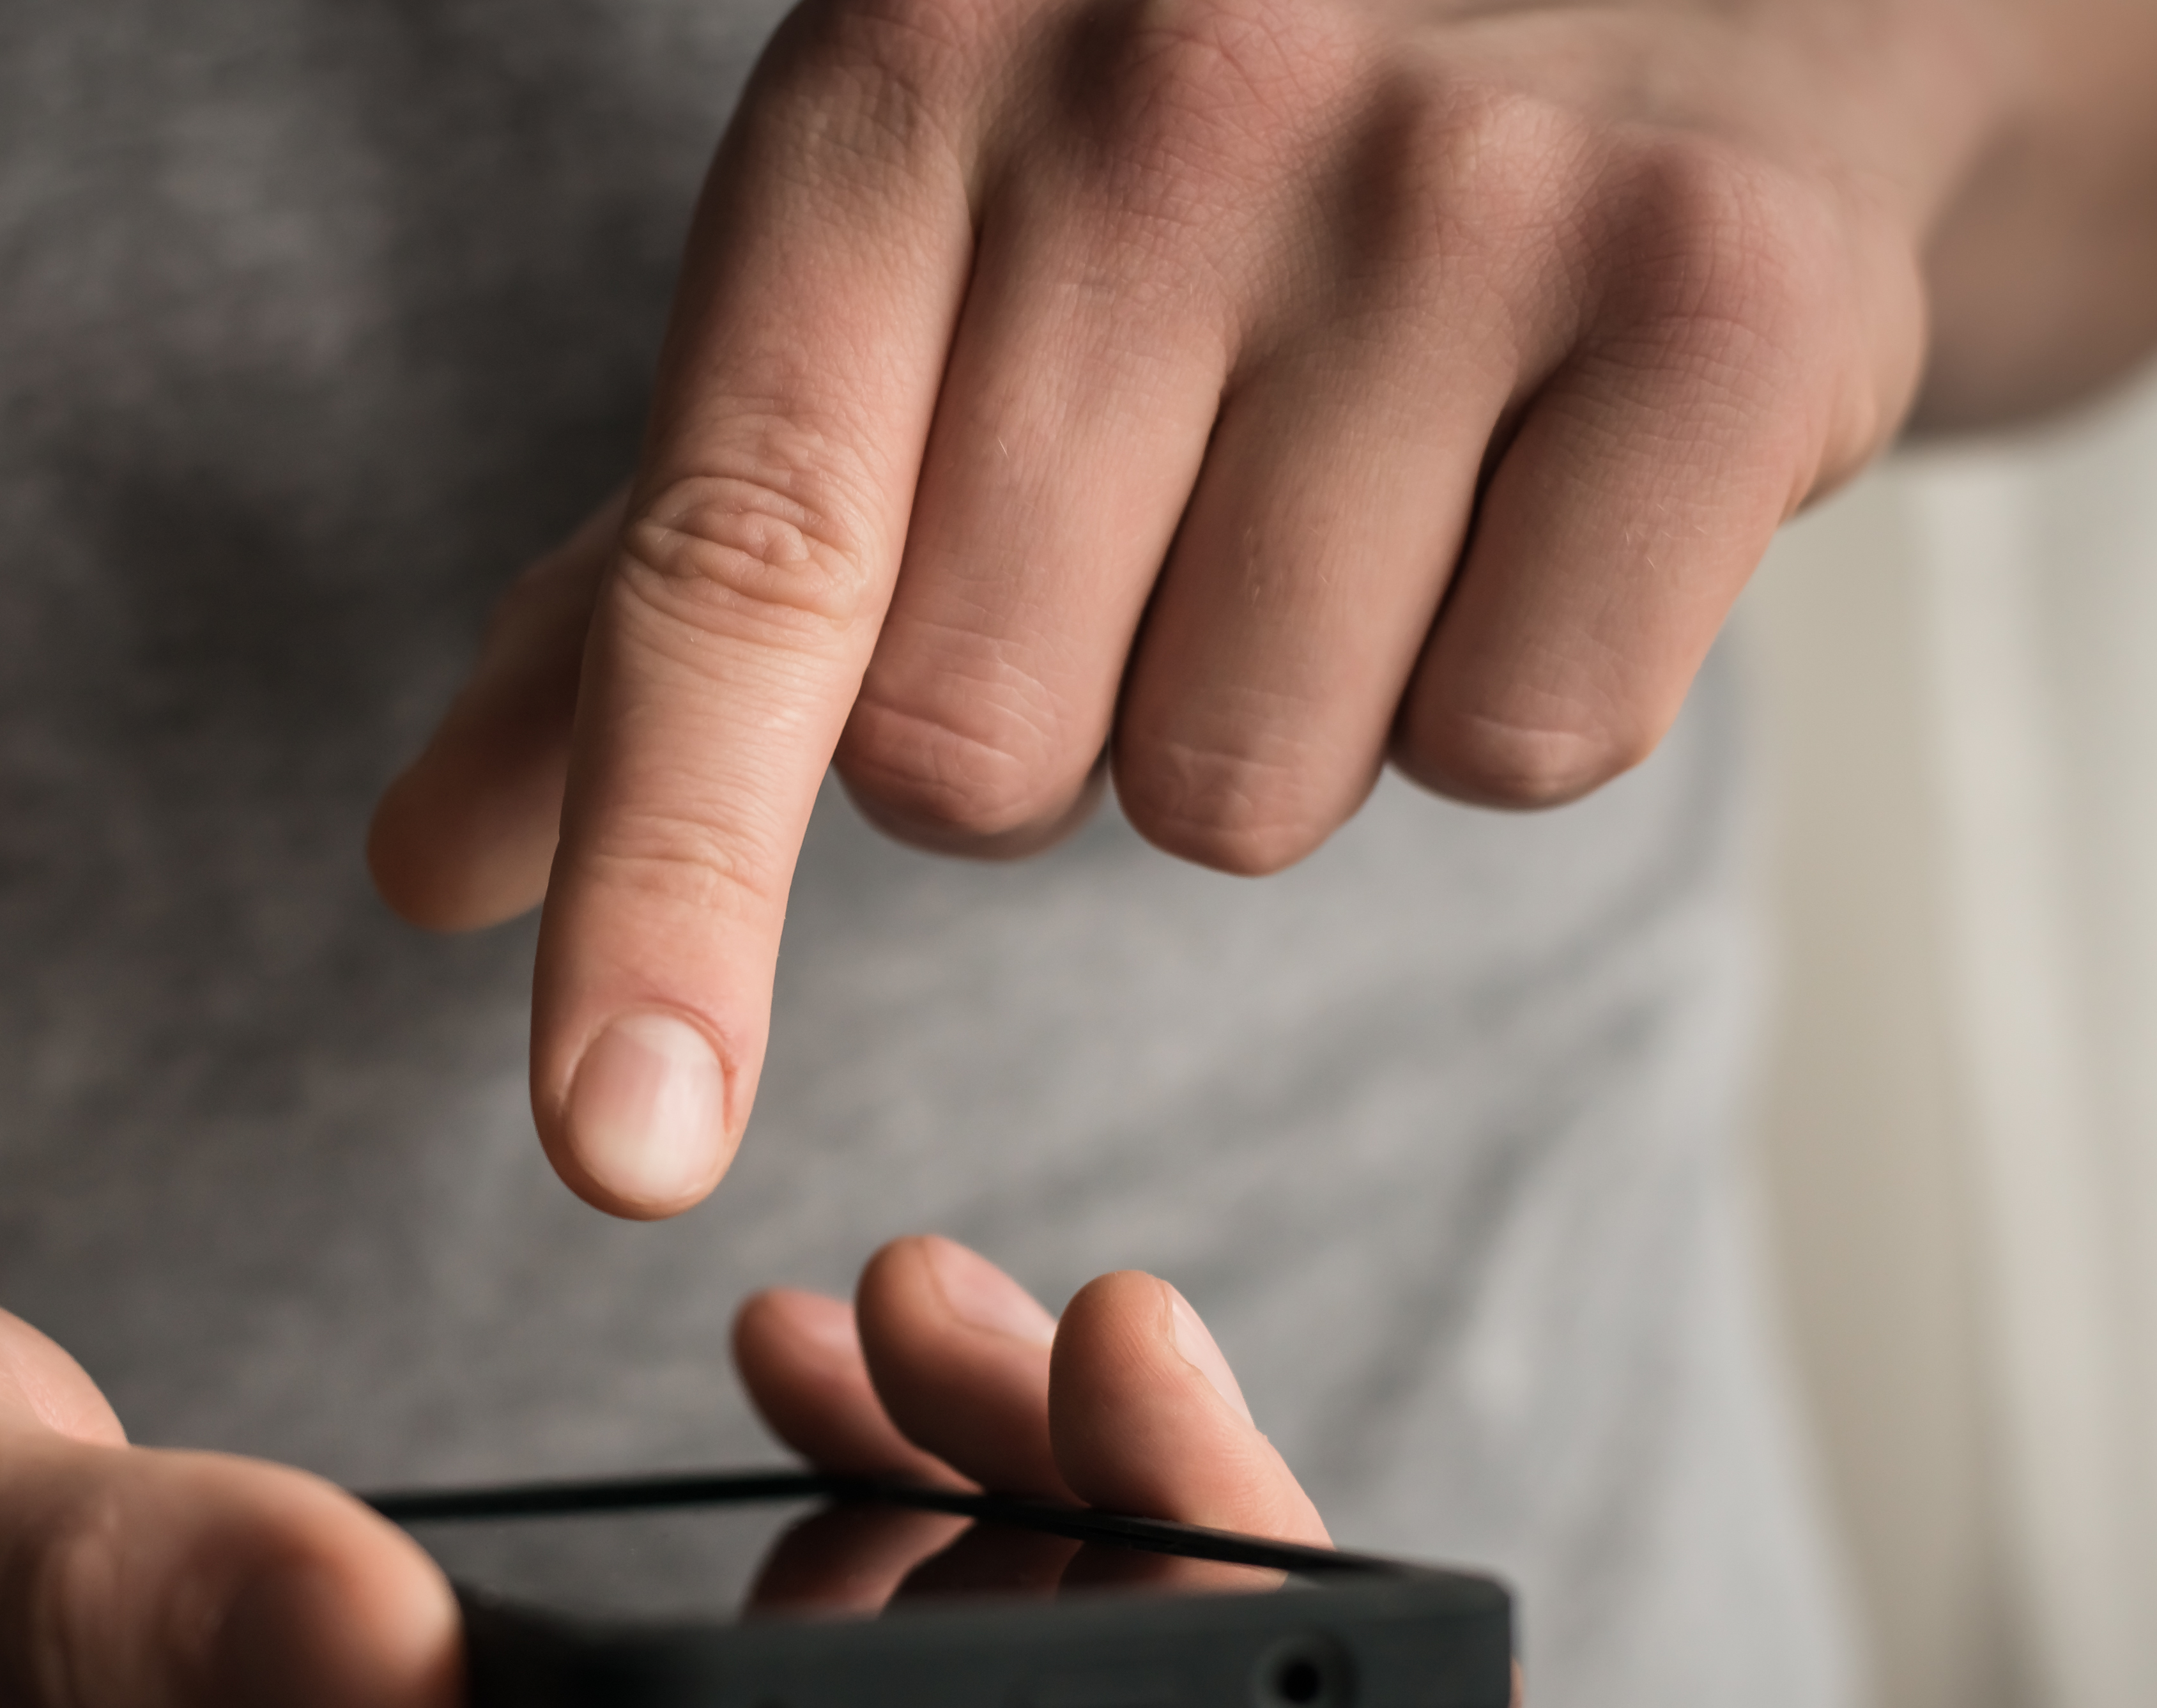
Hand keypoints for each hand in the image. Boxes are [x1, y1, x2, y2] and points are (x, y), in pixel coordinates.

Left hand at [369, 0, 1984, 1215]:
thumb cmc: (1223, 160)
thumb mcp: (906, 279)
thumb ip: (664, 580)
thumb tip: (434, 872)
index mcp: (905, 83)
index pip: (736, 569)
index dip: (668, 885)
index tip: (622, 1151)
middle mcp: (1170, 96)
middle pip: (981, 757)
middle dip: (1048, 724)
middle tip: (1166, 512)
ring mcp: (1461, 188)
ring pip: (1243, 792)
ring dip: (1273, 717)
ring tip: (1365, 475)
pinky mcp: (1722, 303)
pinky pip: (1515, 747)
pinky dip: (1504, 686)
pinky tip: (1533, 479)